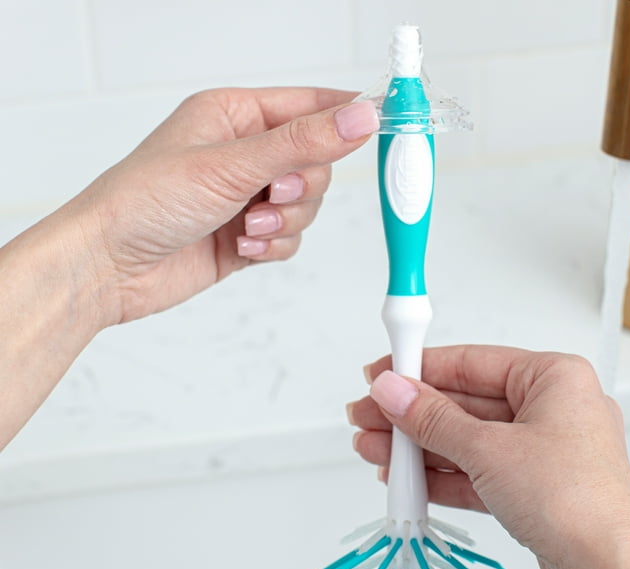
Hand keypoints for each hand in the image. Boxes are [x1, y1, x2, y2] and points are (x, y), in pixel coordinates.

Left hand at [64, 87, 377, 325]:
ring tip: (247, 228)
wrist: (110, 266)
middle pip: (315, 164)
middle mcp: (244, 154)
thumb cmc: (145, 200)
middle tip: (272, 197)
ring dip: (285, 222)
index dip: (345, 116)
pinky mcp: (246, 236)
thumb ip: (302, 143)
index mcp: (235, 115)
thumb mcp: (231, 165)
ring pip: (307, 207)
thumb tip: (359, 116)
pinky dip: (273, 247)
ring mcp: (246, 197)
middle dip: (300, 188)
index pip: (309, 106)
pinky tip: (242, 248)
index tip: (382, 124)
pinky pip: (289, 239)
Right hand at [347, 345, 629, 568]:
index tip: (384, 374)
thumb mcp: (488, 449)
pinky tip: (407, 478)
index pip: (472, 362)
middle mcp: (552, 409)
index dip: (421, 368)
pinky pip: (479, 471)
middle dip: (412, 415)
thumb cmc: (574, 500)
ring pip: (468, 440)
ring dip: (420, 448)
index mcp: (555, 378)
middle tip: (368, 417)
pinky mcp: (534, 487)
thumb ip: (432, 419)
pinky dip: (443, 476)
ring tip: (374, 451)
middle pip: (465, 403)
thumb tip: (394, 390)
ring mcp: (544, 451)